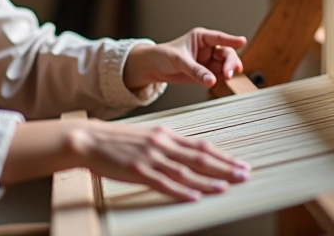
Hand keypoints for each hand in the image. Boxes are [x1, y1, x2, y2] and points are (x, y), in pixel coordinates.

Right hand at [68, 119, 250, 200]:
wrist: (89, 139)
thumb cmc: (115, 140)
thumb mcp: (146, 136)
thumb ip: (166, 144)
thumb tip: (186, 153)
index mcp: (165, 135)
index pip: (201, 146)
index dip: (222, 156)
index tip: (239, 163)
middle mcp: (162, 145)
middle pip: (199, 157)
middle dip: (225, 167)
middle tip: (244, 174)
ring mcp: (151, 158)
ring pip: (186, 171)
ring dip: (208, 180)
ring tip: (226, 187)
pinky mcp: (138, 171)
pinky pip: (164, 183)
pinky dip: (181, 191)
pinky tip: (194, 197)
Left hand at [123, 28, 245, 89]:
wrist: (154, 68)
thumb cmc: (164, 56)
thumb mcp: (179, 61)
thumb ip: (195, 71)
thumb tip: (211, 80)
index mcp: (201, 37)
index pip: (219, 38)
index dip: (231, 39)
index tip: (243, 41)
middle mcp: (208, 48)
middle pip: (226, 53)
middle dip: (230, 63)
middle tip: (228, 73)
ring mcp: (208, 61)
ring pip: (225, 65)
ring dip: (228, 71)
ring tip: (226, 78)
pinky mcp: (207, 73)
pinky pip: (219, 75)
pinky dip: (221, 79)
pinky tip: (219, 81)